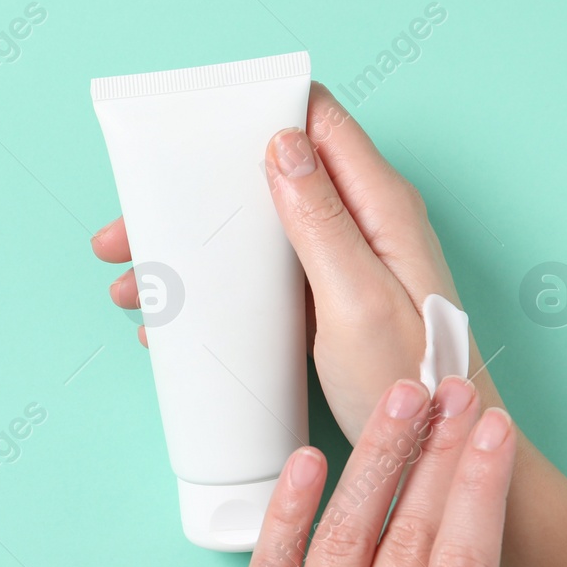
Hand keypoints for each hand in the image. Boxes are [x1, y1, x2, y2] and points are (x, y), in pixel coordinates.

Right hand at [92, 82, 485, 441]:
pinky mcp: (327, 299)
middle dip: (193, 199)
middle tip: (127, 231)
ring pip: (255, 232)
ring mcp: (344, 261)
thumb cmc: (410, 382)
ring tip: (134, 288)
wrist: (439, 452)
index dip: (255, 115)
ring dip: (192, 253)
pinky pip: (263, 278)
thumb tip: (284, 144)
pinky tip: (176, 323)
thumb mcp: (359, 301)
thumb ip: (322, 222)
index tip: (187, 137)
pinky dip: (215, 290)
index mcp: (380, 205)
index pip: (318, 122)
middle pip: (269, 178)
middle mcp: (363, 221)